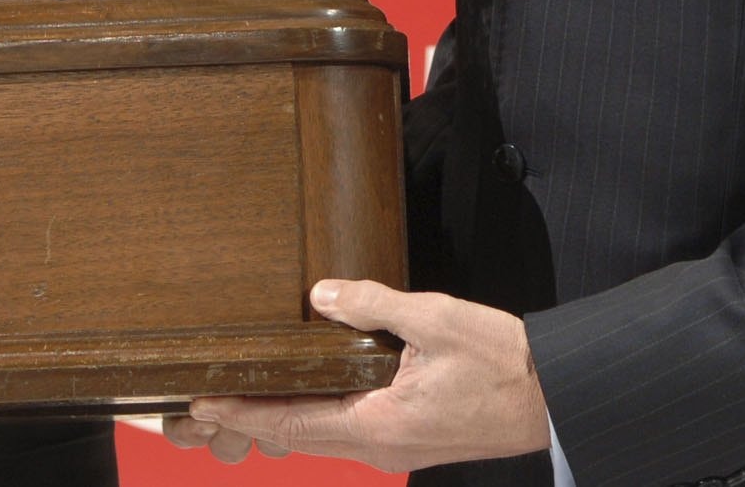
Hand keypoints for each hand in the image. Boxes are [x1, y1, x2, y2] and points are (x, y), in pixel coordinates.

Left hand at [167, 279, 551, 471]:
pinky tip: (298, 398)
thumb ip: (373, 306)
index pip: (292, 423)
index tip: (199, 407)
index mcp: (380, 423)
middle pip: (295, 439)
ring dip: (275, 423)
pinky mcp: (406, 441)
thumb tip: (321, 296)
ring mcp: (393, 448)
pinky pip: (342, 435)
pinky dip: (309, 420)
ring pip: (318, 439)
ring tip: (233, 405)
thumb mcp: (437, 319)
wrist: (550, 399)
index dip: (241, 416)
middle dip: (244, 426)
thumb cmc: (502, 363)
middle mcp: (380, 447)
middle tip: (194, 412)